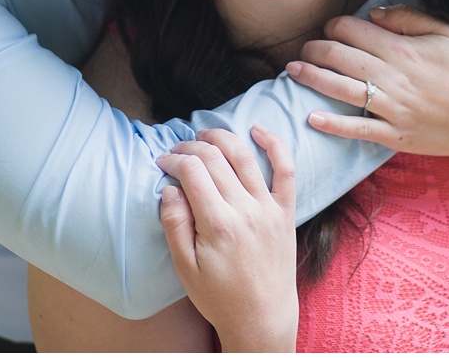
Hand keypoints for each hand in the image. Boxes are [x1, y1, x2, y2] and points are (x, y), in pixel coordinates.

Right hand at [158, 126, 297, 352]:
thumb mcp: (185, 268)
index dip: (173, 160)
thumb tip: (170, 188)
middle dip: (191, 148)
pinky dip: (275, 144)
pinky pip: (286, 170)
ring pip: (245, 156)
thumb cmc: (220, 297)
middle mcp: (246, 210)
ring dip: (222, 138)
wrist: (262, 318)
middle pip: (215, 159)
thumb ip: (175, 224)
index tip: (162, 163)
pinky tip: (258, 129)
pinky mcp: (286, 212)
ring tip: (204, 136)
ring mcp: (269, 209)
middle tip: (177, 151)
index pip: (193, 172)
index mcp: (219, 224)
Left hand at [286, 6, 448, 181]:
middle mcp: (393, 78)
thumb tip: (375, 13)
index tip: (329, 27)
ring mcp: (393, 109)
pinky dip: (332, 124)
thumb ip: (410, 18)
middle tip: (302, 49)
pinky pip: (357, 130)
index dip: (335, 26)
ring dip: (312, 79)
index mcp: (404, 50)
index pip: (354, 31)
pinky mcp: (396, 136)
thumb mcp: (448, 33)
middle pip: (339, 58)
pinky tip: (311, 117)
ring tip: (293, 72)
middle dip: (315, 50)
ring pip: (341, 90)